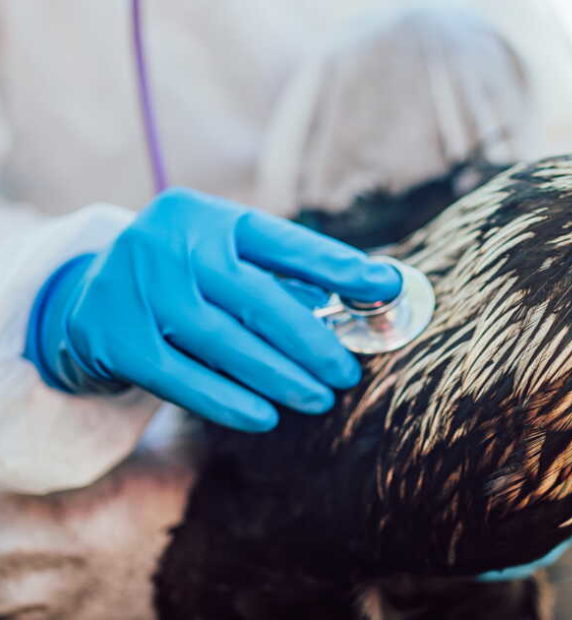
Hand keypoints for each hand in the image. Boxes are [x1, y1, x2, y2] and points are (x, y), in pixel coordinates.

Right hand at [24, 188, 400, 431]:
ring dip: (279, 377)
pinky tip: (265, 417)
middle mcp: (167, 243)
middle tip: (346, 372)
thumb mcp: (221, 259)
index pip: (283, 242)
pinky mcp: (113, 338)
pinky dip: (228, 401)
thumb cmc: (180, 281)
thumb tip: (366, 295)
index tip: (385, 287)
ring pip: (224, 342)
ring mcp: (134, 289)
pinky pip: (183, 378)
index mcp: (205, 216)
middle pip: (256, 298)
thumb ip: (279, 274)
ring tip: (318, 398)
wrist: (84, 301)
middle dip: (311, 340)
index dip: (337, 267)